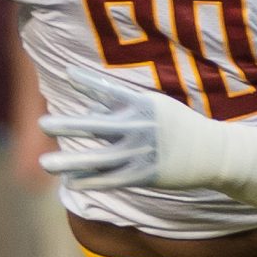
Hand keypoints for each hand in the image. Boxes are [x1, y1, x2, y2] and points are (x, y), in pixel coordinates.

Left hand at [36, 66, 200, 190]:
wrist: (214, 154)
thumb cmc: (178, 125)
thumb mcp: (155, 106)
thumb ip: (122, 105)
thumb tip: (88, 105)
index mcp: (143, 104)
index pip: (111, 90)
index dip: (88, 82)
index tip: (68, 74)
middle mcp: (139, 128)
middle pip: (97, 126)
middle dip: (69, 126)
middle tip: (43, 124)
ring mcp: (141, 153)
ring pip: (98, 158)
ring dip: (70, 162)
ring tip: (44, 164)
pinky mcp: (144, 176)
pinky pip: (110, 179)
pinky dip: (89, 180)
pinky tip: (70, 181)